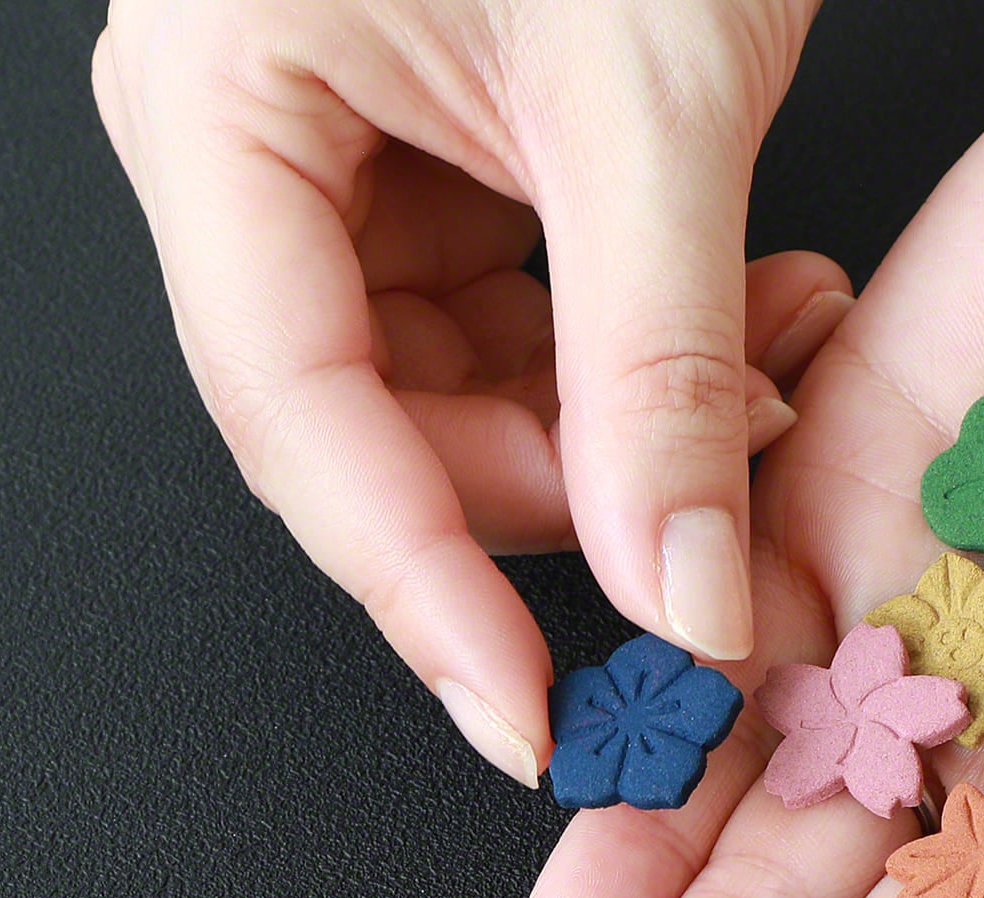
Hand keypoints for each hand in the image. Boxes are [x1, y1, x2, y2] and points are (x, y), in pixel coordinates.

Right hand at [93, 0, 849, 785]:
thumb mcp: (646, 95)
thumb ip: (660, 369)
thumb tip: (682, 600)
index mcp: (216, 94)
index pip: (295, 414)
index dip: (419, 590)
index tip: (526, 717)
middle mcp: (239, 134)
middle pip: (367, 424)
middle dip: (553, 496)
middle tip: (708, 528)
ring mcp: (322, 143)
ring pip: (446, 392)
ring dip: (614, 429)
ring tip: (768, 382)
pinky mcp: (413, 149)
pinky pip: (499, 316)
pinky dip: (621, 354)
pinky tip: (742, 326)